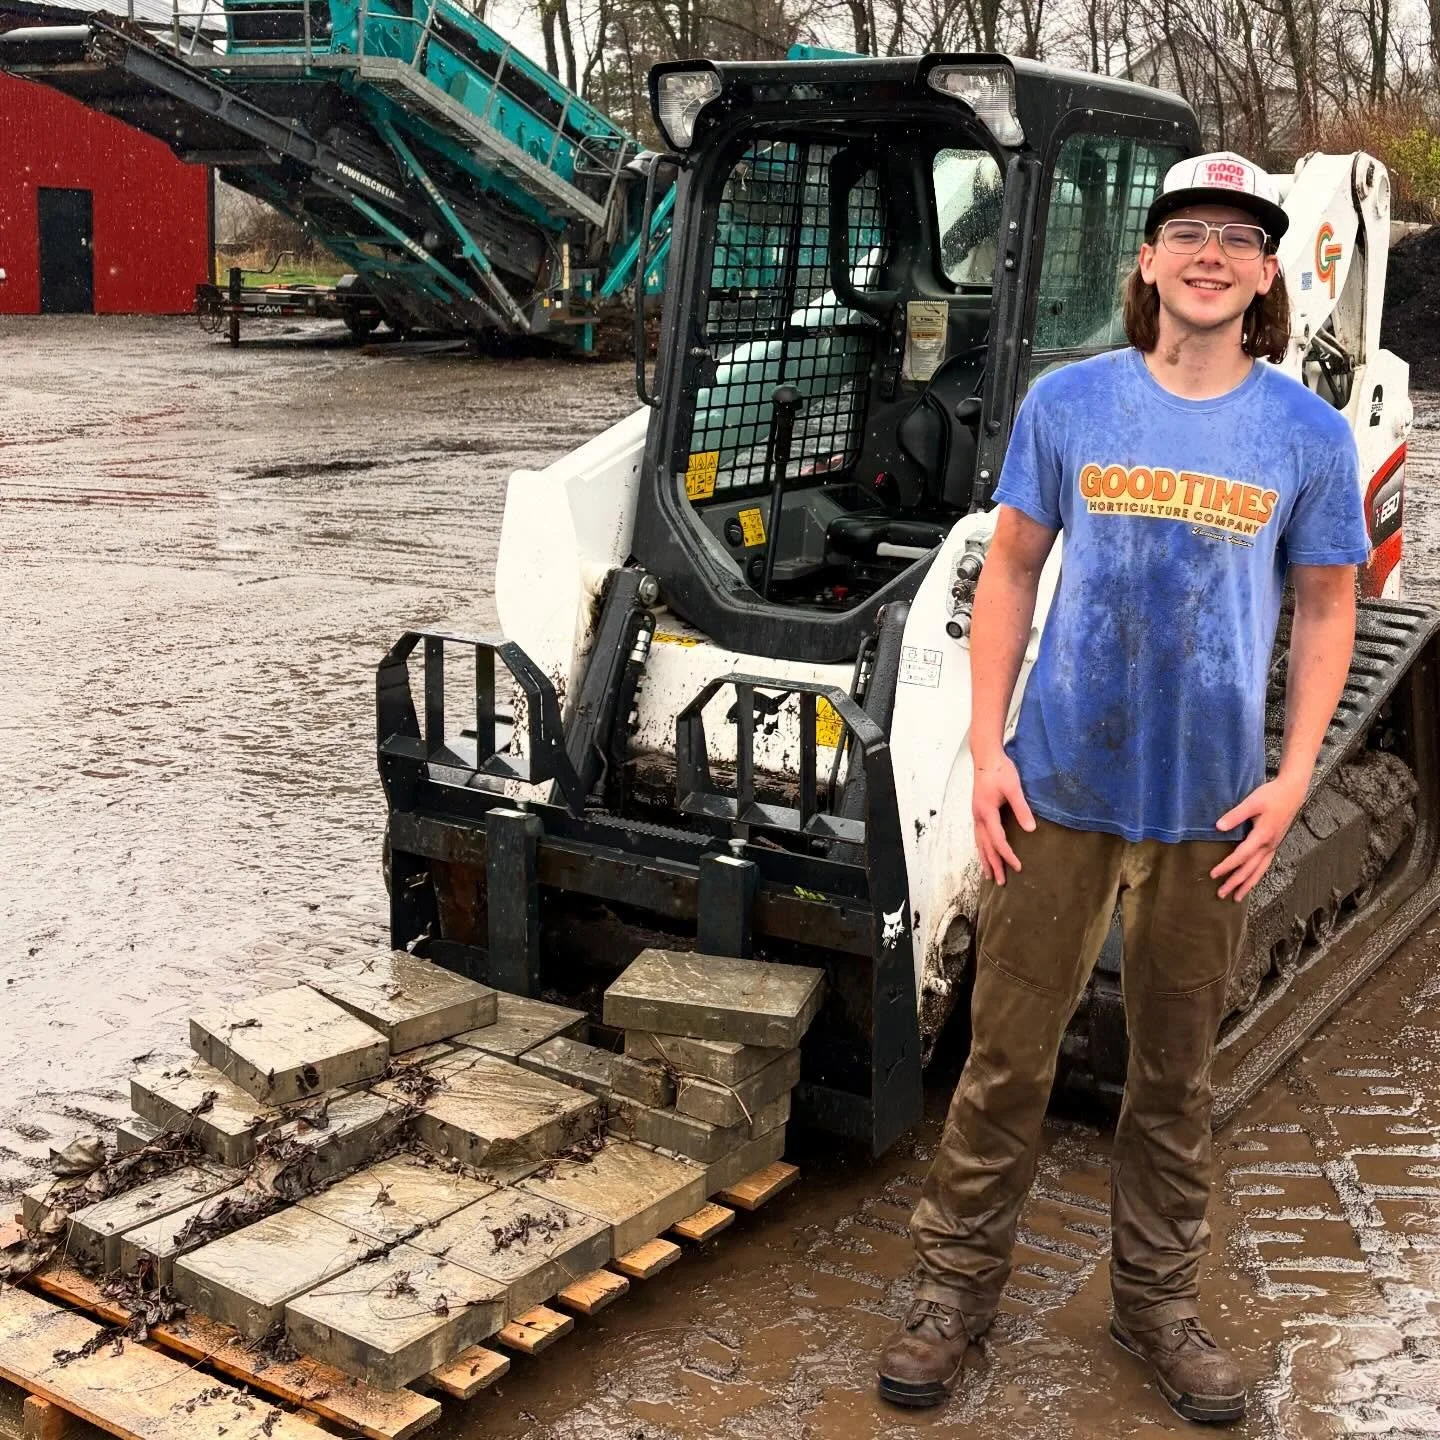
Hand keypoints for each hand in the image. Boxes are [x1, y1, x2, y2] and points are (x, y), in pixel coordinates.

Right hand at [972, 754, 1035, 885]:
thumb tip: (1031, 829)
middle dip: (993, 865)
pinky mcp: (977, 812)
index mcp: (986, 813)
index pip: (998, 841)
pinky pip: (978, 836)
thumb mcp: (1014, 788)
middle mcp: (978, 817)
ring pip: (979, 843)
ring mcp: (976, 815)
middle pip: (985, 847)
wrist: (986, 757)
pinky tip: (984, 853)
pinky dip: (982, 848)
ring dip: (985, 859)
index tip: (1018, 867)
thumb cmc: (1000, 770)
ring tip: (988, 874)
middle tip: (1000, 882)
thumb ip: (1022, 809)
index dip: (1008, 855)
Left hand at [1210, 772, 1308, 901]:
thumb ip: (1235, 815)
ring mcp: (1273, 846)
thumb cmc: (1272, 795)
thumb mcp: (1252, 802)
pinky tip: (1250, 880)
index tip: (1213, 874)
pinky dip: (1256, 876)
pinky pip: (1264, 865)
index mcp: (1262, 836)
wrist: (1292, 792)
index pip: (1241, 856)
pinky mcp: (1274, 843)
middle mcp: (1268, 845)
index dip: (1227, 866)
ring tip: (1237, 897)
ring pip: (1259, 870)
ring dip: (1247, 884)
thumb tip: (1218, 827)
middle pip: (1250, 869)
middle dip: (1235, 883)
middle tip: (1221, 894)